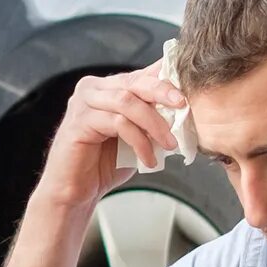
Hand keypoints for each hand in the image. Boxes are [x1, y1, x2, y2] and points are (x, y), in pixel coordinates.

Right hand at [32, 60, 184, 213]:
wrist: (76, 192)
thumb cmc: (105, 163)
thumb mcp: (135, 135)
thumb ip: (151, 118)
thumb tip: (184, 110)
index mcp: (107, 87)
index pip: (141, 74)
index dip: (166, 77)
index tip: (189, 89)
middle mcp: (92, 89)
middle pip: (134, 81)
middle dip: (163, 92)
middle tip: (183, 106)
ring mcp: (82, 104)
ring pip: (126, 101)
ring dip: (154, 123)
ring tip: (169, 144)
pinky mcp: (78, 122)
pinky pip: (117, 123)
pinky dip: (139, 141)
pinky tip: (148, 158)